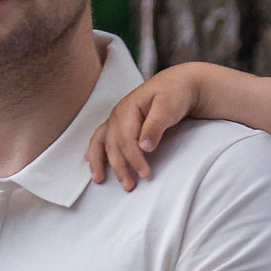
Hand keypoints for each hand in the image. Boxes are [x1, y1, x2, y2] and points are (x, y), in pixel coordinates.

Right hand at [86, 67, 204, 188]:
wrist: (179, 85)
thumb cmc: (175, 93)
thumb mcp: (169, 105)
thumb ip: (155, 125)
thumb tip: (144, 147)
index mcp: (128, 109)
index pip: (126, 138)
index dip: (133, 158)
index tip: (145, 173)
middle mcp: (118, 114)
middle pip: (112, 144)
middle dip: (119, 166)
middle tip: (129, 186)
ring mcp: (117, 119)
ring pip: (101, 142)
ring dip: (100, 162)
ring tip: (99, 179)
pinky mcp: (120, 124)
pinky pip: (101, 139)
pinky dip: (95, 152)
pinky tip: (91, 162)